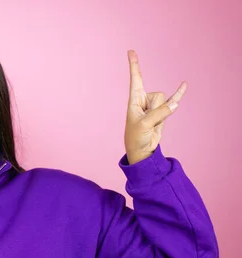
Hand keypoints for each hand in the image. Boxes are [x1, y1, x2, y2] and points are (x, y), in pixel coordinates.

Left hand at [124, 50, 186, 164]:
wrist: (142, 149)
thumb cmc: (136, 136)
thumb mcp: (144, 125)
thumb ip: (159, 114)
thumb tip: (175, 103)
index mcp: (134, 100)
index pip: (135, 79)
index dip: (134, 65)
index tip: (131, 51)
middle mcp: (144, 99)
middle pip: (158, 95)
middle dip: (156, 109)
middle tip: (146, 121)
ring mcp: (155, 105)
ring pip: (166, 101)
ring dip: (162, 114)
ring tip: (152, 123)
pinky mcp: (164, 111)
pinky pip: (174, 100)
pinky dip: (179, 93)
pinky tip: (184, 84)